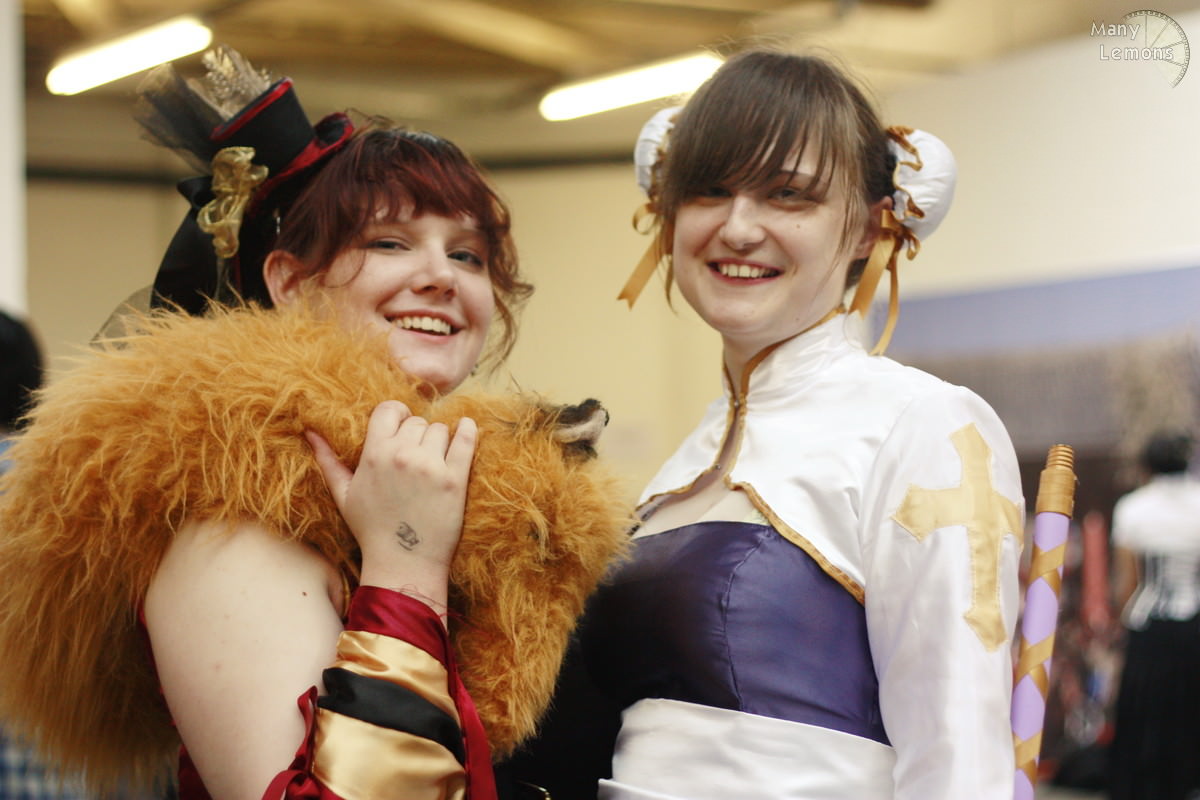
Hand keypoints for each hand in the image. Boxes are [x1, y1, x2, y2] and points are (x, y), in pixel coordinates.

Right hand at [306, 401, 477, 607]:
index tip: (401, 425)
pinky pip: (466, 440)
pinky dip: (468, 431)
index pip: (388, 409)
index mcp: (374, 455)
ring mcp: (431, 467)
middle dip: (417, 434)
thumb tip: (310, 432)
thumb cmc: (371, 529)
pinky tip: (466, 427)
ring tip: (433, 461)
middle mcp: (403, 456)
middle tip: (415, 455)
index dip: (396, 414)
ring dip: (438, 441)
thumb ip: (328, 460)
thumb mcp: (344, 494)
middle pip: (417, 421)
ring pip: (440, 429)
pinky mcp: (455, 480)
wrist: (403, 563)